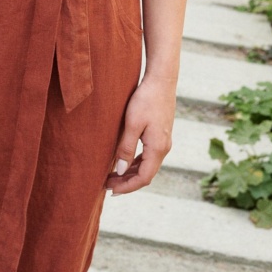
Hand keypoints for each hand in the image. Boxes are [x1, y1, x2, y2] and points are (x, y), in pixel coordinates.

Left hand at [105, 74, 176, 194]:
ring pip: (147, 165)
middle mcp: (164, 148)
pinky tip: (124, 161)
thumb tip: (120, 171)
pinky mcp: (161, 134)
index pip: (144, 178)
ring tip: (112, 176)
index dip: (127, 187)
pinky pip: (149, 156)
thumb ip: (126, 148)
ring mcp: (164, 141)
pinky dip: (136, 163)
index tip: (111, 190)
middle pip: (146, 174)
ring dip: (131, 173)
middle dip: (127, 182)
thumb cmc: (145, 99)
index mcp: (158, 148)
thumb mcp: (132, 124)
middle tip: (107, 185)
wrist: (161, 80)